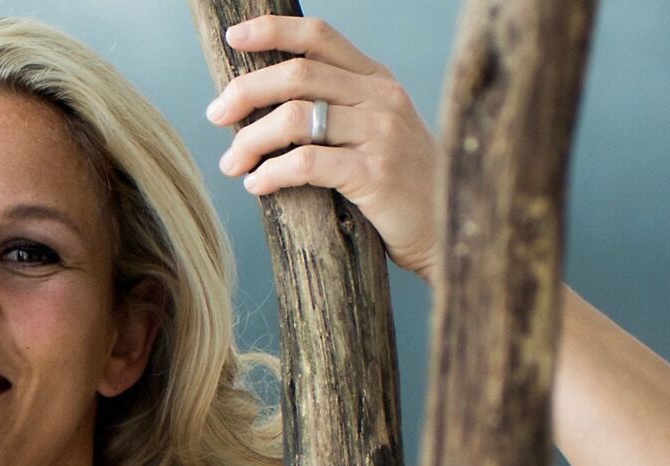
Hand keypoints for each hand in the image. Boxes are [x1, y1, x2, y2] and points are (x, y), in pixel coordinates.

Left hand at [206, 14, 438, 282]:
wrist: (454, 231)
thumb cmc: (405, 189)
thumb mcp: (381, 134)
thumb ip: (340, 110)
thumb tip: (266, 107)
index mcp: (378, 81)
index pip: (320, 35)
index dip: (272, 30)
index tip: (235, 37)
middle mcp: (382, 99)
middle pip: (297, 74)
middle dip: (245, 92)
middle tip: (216, 115)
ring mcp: (382, 135)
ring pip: (295, 118)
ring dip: (250, 140)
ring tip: (232, 164)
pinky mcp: (376, 174)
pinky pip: (306, 163)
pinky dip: (271, 173)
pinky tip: (257, 186)